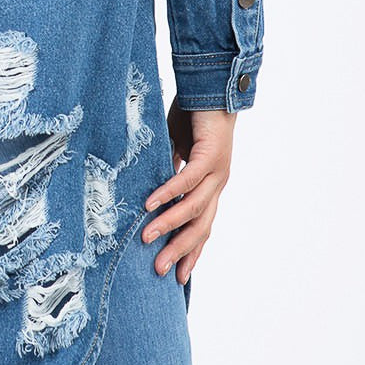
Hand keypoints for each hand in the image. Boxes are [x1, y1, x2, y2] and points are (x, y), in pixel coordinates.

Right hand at [141, 98, 235, 285]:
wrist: (211, 86)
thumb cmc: (193, 116)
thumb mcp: (177, 149)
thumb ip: (169, 169)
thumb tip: (151, 189)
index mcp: (210, 186)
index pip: (203, 227)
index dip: (191, 252)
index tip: (178, 278)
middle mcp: (217, 184)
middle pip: (201, 227)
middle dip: (180, 250)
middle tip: (159, 270)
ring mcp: (217, 172)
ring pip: (193, 208)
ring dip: (169, 225)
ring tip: (147, 238)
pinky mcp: (210, 156)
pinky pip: (187, 180)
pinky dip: (168, 194)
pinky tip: (151, 204)